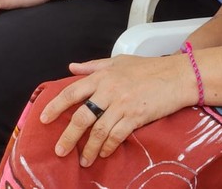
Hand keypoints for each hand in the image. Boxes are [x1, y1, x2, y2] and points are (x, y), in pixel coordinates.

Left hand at [39, 55, 196, 166]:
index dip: (56, 106)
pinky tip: (104, 153)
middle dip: (68, 136)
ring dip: (89, 149)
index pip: (72, 92)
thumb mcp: (119, 61)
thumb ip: (94, 65)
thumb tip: (72, 67)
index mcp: (102, 76)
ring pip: (98, 131)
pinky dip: (108, 147)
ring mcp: (122, 104)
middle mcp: (109, 90)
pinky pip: (116, 136)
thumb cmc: (149, 67)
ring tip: (84, 161)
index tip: (44, 118)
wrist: (177, 75)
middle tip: (60, 150)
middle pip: (82, 117)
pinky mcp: (135, 117)